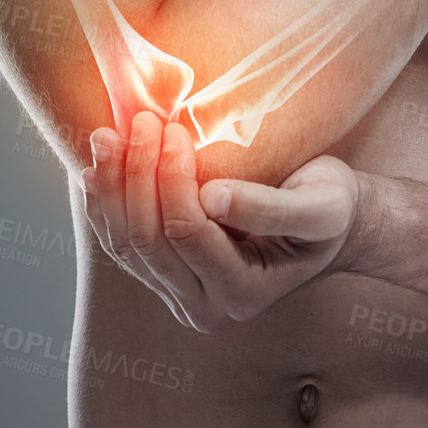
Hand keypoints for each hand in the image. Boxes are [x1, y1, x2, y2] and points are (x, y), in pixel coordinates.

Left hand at [79, 112, 361, 329]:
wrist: (328, 222)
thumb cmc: (329, 208)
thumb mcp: (320, 206)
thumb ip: (270, 208)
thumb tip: (212, 197)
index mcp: (244, 295)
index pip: (188, 234)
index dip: (172, 179)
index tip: (174, 129)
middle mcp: (206, 308)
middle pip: (149, 241)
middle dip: (138, 175)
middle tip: (142, 120)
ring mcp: (179, 295)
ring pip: (126, 246)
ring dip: (112, 188)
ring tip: (105, 136)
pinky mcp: (164, 277)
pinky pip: (120, 245)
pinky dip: (105, 205)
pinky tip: (97, 167)